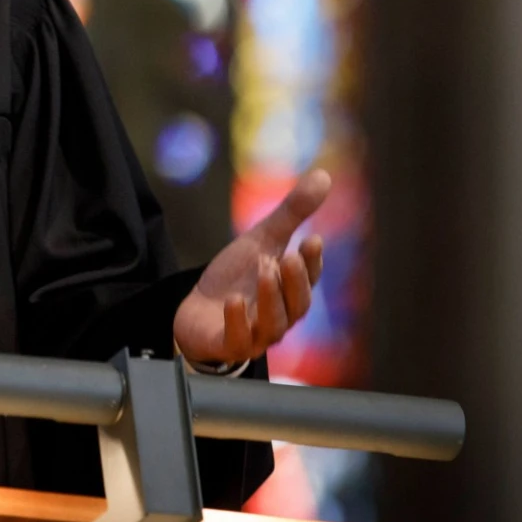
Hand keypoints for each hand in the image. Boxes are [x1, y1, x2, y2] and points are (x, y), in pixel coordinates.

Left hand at [172, 169, 329, 364]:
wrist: (197, 310)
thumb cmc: (236, 277)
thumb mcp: (260, 240)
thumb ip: (291, 214)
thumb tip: (324, 176)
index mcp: (289, 291)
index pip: (309, 279)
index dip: (312, 262)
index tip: (313, 239)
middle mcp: (279, 316)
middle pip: (297, 305)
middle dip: (295, 282)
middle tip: (288, 257)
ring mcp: (256, 335)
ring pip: (273, 324)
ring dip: (269, 298)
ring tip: (263, 270)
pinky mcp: (229, 346)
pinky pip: (238, 340)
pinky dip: (238, 321)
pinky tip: (233, 301)